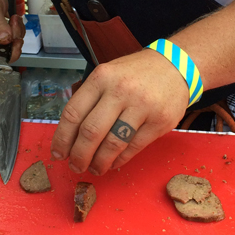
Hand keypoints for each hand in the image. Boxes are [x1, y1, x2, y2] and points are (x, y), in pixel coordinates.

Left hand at [50, 49, 189, 174]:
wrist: (176, 66)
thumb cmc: (137, 74)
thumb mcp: (109, 75)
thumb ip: (90, 99)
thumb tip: (70, 136)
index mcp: (102, 77)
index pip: (73, 113)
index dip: (62, 139)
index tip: (58, 153)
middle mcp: (121, 90)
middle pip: (91, 132)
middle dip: (79, 156)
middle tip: (76, 166)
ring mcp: (142, 106)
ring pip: (113, 144)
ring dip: (100, 162)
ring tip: (95, 168)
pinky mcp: (160, 121)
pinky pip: (133, 147)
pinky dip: (120, 159)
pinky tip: (114, 161)